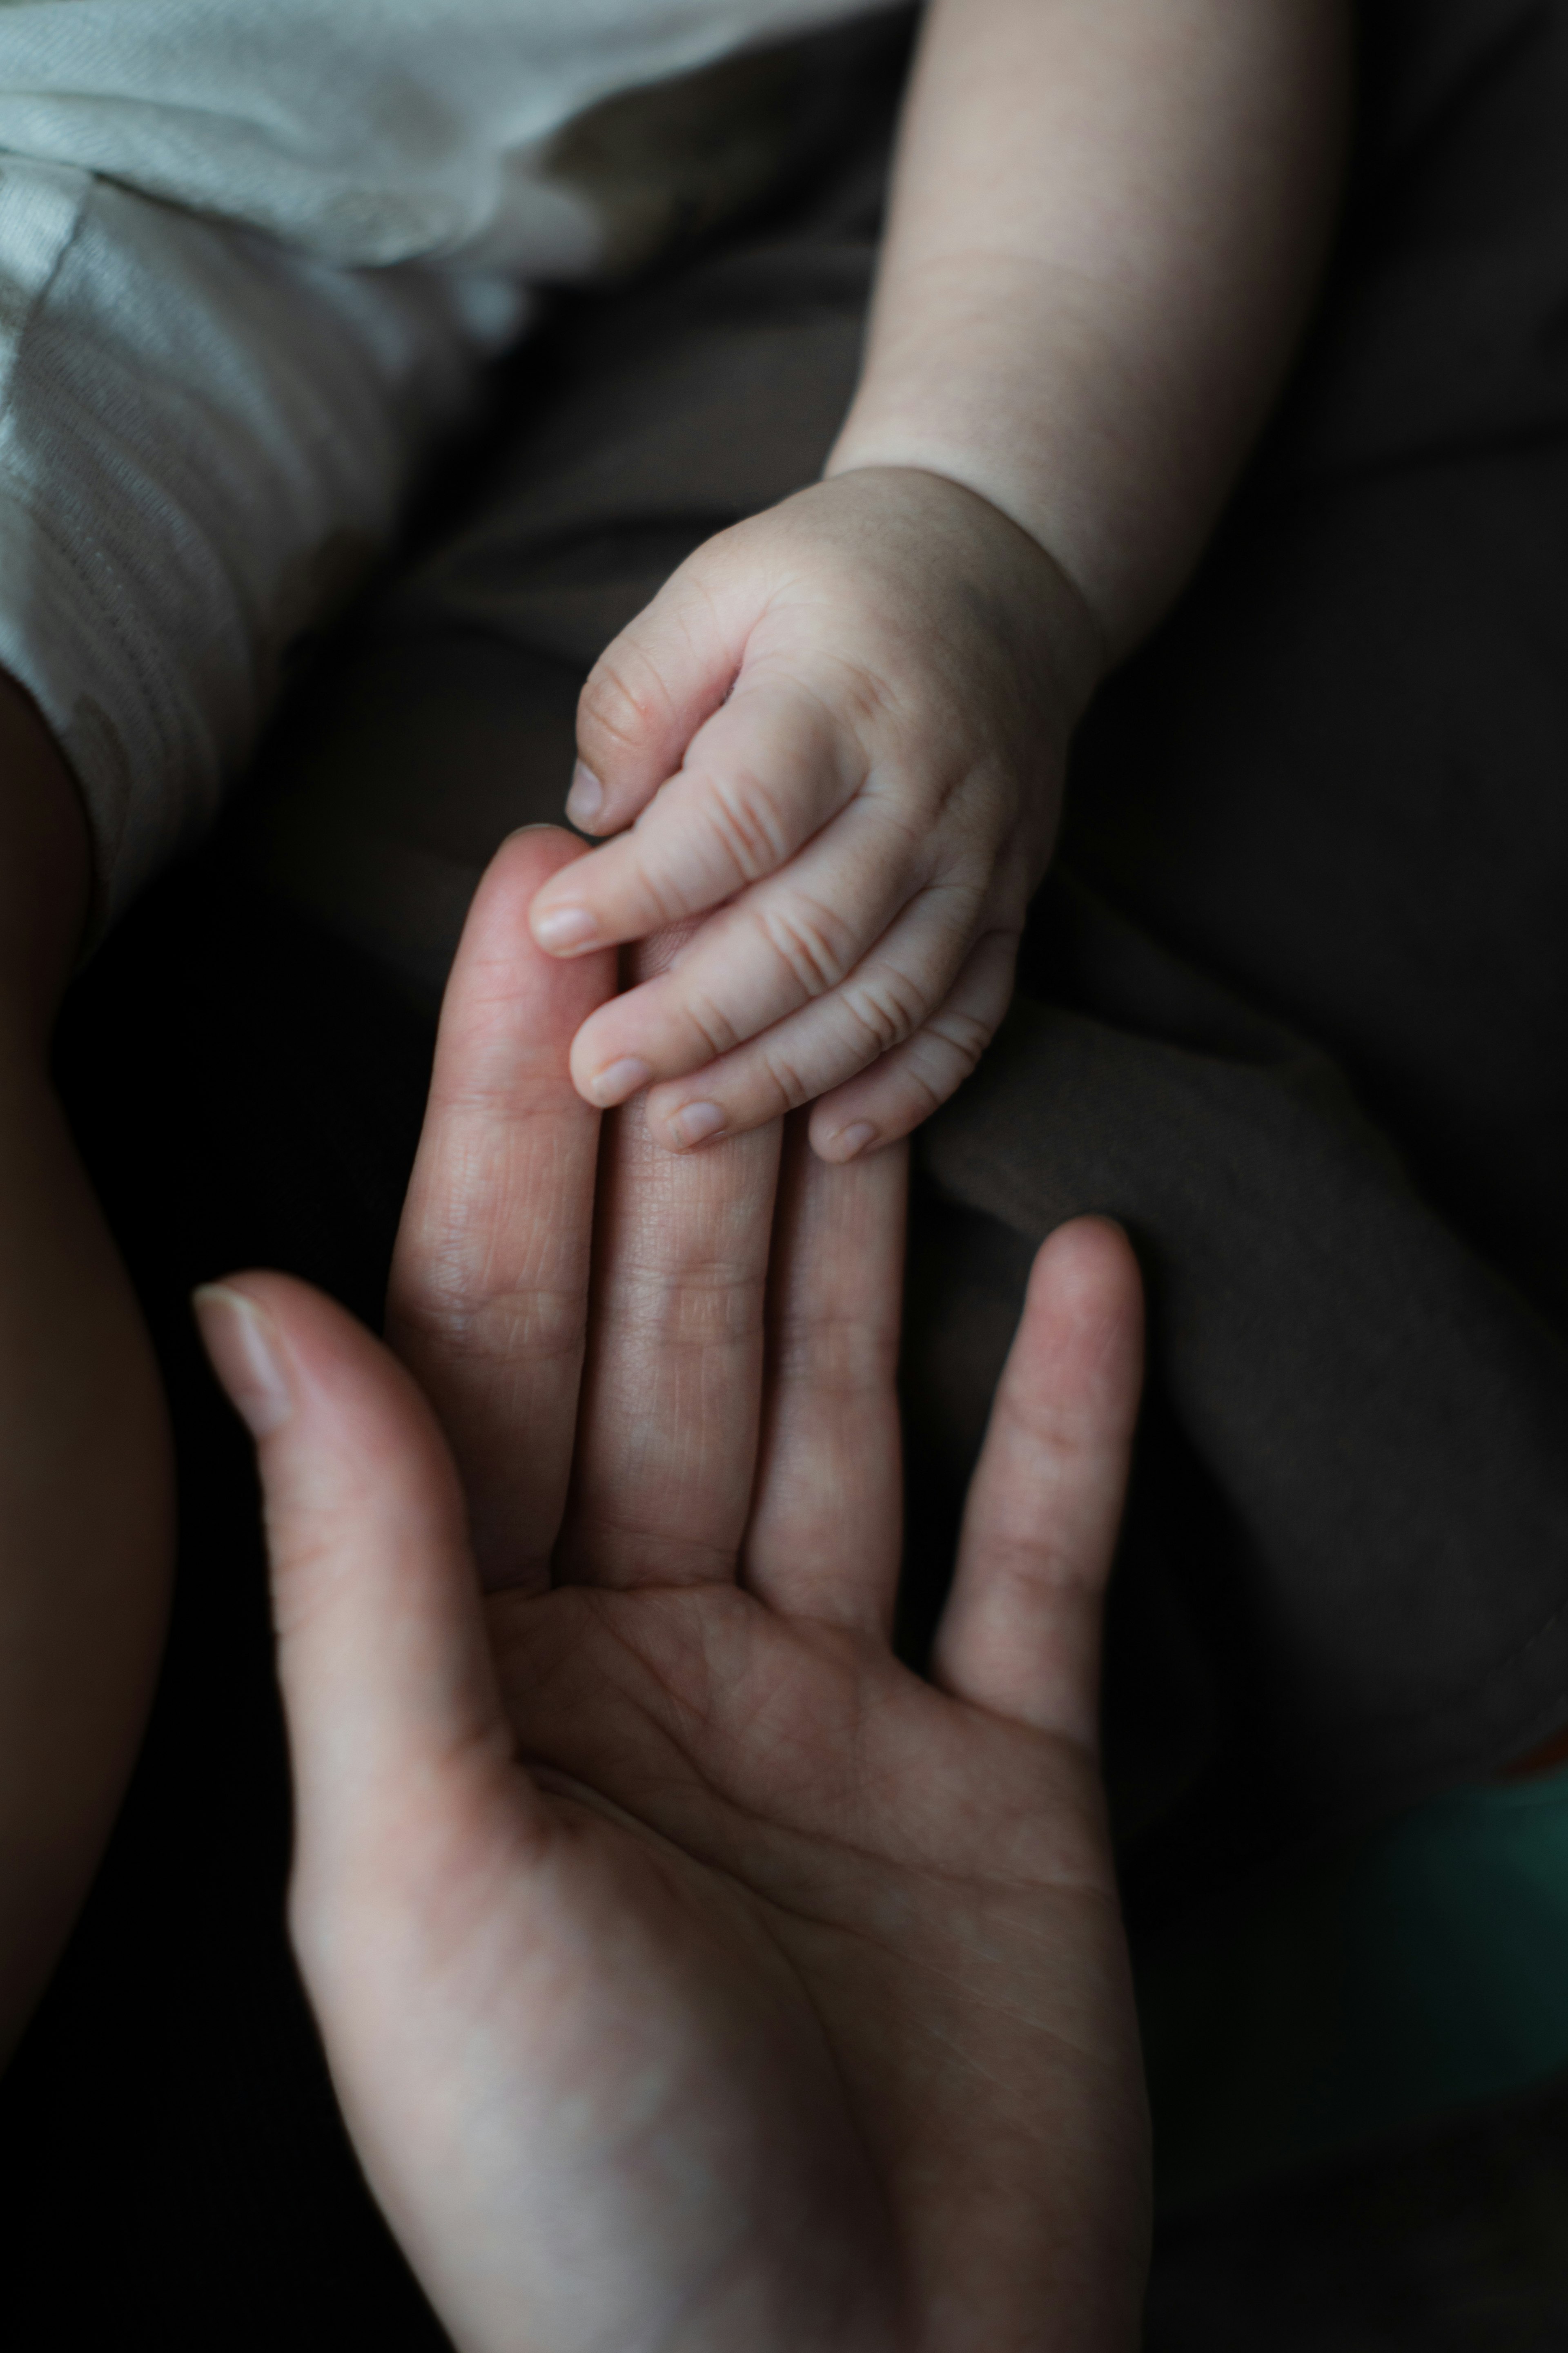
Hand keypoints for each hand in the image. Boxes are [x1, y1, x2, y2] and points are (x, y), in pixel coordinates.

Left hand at [197, 829, 1149, 2352]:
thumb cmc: (579, 2175)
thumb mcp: (422, 1854)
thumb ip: (362, 1565)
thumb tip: (260, 1294)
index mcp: (486, 1657)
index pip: (484, 1323)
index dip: (501, 1113)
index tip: (533, 908)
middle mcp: (648, 1649)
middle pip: (669, 1335)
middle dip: (683, 1125)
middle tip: (712, 908)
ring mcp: (831, 1703)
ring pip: (843, 1409)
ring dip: (867, 1230)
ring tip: (884, 1037)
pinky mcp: (997, 1774)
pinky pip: (1033, 1555)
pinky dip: (1066, 1415)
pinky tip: (1094, 1256)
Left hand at [526, 468, 1101, 1162]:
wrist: (1010, 567)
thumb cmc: (834, 579)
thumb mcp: (721, 583)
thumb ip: (640, 692)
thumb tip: (595, 818)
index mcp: (842, 697)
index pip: (737, 816)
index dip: (642, 888)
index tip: (553, 933)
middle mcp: (923, 790)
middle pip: (809, 932)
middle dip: (695, 1019)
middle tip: (596, 1075)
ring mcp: (980, 857)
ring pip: (886, 997)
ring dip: (782, 1076)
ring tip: (680, 1126)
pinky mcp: (1013, 902)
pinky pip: (971, 1016)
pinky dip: (909, 1089)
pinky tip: (831, 1140)